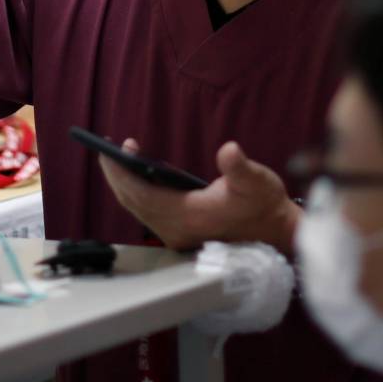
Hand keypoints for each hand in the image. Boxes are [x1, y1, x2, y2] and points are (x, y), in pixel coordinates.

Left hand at [98, 139, 299, 254]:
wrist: (276, 233)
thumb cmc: (265, 205)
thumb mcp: (257, 181)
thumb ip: (240, 167)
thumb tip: (229, 151)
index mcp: (189, 216)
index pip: (142, 195)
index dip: (122, 174)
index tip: (110, 152)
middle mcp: (177, 230)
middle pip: (133, 202)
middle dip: (116, 175)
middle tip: (106, 148)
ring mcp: (177, 233)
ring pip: (138, 208)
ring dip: (126, 182)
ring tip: (121, 154)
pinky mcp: (180, 232)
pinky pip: (147, 211)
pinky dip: (137, 191)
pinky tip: (139, 173)